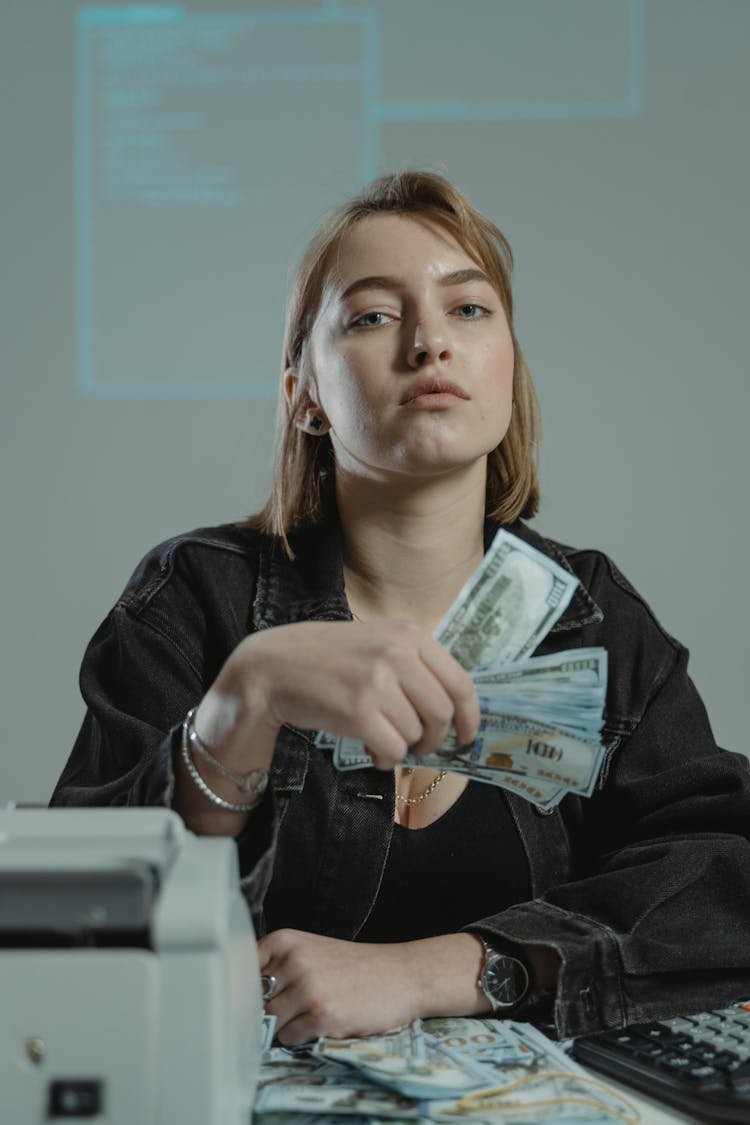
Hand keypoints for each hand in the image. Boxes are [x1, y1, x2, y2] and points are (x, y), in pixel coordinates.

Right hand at [200, 619, 478, 771]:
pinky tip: (370, 750)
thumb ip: (414, 665)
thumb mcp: (376, 642)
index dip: (469, 716)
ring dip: (401, 746)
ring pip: (416, 734)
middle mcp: (397, 653)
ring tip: (379, 738)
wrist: (273, 668)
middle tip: (419, 744)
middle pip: (441, 713)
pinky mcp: (359, 711)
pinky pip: (393, 749)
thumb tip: (453, 709)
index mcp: (408, 634)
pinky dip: (385, 758)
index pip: (460, 682)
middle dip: (434, 738)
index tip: (467, 734)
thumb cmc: (327, 659)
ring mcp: (377, 681)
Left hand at [257, 929, 486, 1044]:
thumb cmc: (357, 966)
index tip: (258, 994)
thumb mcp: (312, 951)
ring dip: (285, 1024)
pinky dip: (300, 1036)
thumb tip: (242, 998)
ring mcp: (307, 988)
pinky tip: (322, 1022)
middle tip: (294, 1006)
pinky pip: (289, 1037)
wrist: (401, 975)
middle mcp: (294, 961)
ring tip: (312, 1012)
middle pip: (254, 999)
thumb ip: (278, 966)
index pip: (241, 969)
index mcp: (287, 940)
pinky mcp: (321, 1015)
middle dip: (268, 1008)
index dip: (247, 987)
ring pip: (270, 1021)